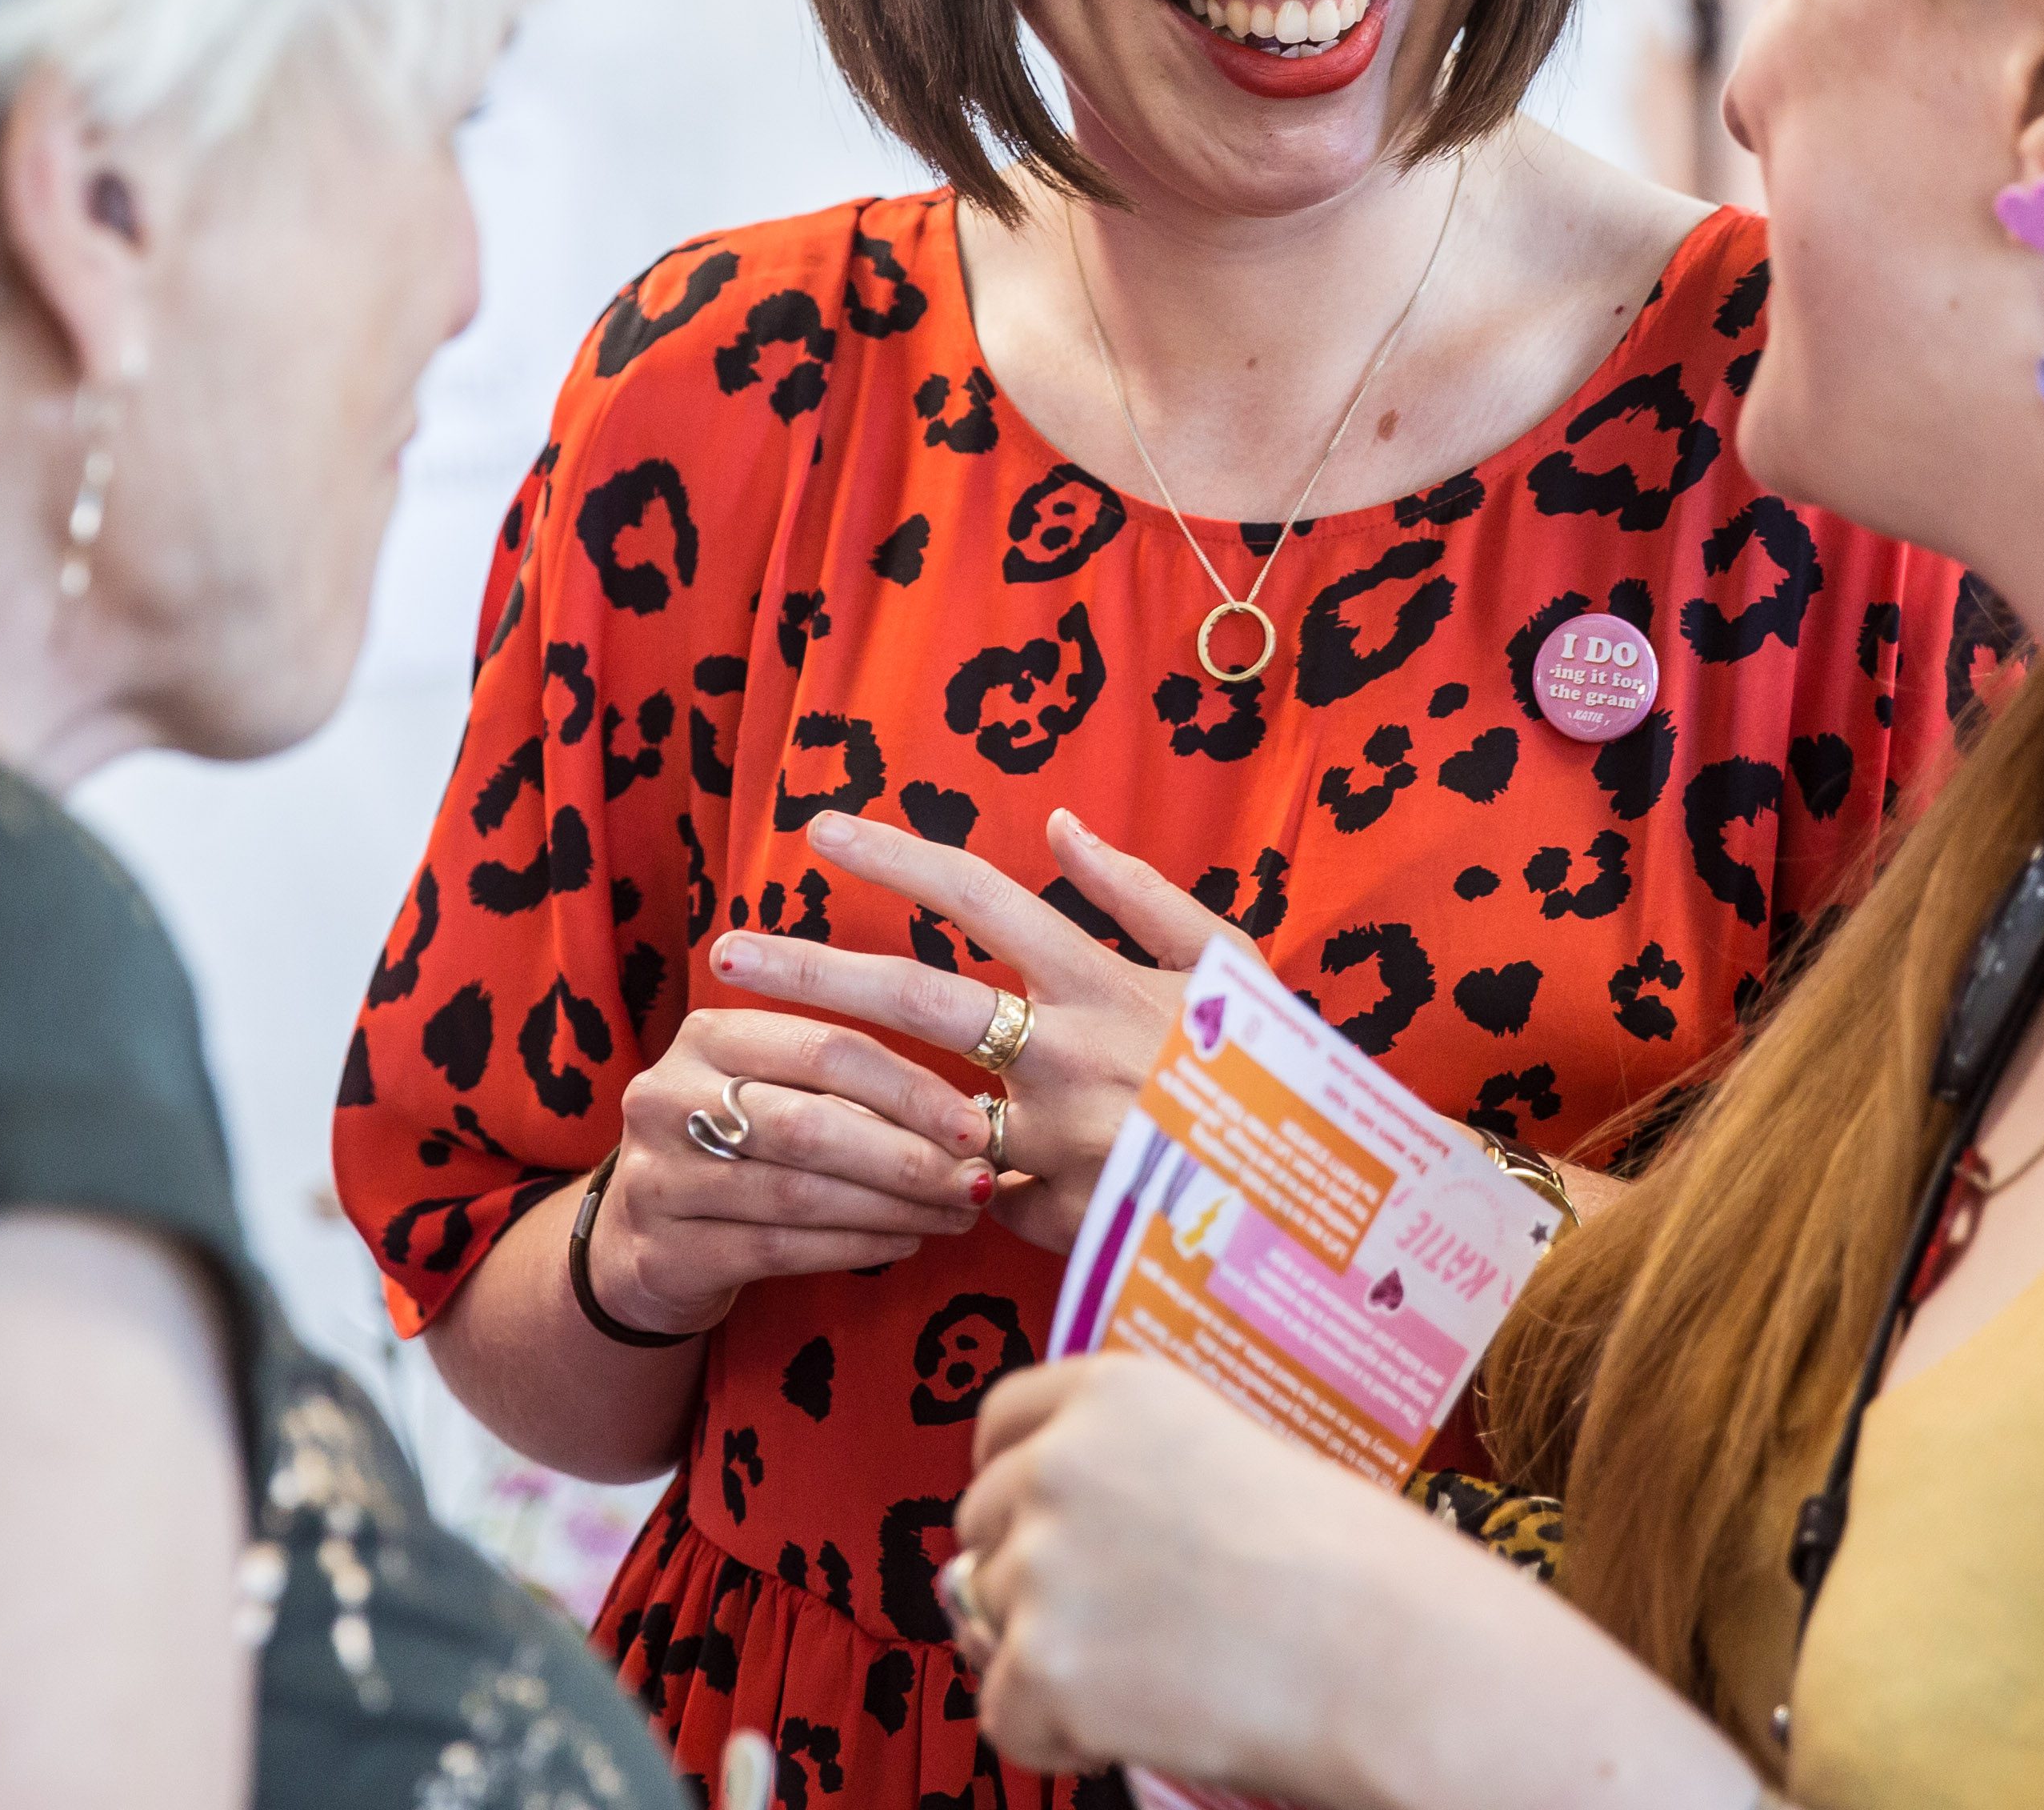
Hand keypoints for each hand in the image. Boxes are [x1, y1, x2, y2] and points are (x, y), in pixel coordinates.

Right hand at [586, 1006, 999, 1336]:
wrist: (642, 1238)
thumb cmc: (741, 1147)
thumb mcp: (773, 1089)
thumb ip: (846, 1084)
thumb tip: (971, 1113)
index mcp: (708, 1035)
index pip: (825, 1048)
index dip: (910, 1088)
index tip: (977, 1123)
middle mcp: (667, 1096)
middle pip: (811, 1124)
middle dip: (908, 1155)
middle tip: (978, 1178)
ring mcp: (655, 1178)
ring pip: (799, 1193)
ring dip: (894, 1207)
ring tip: (958, 1212)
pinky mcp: (662, 1251)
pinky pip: (778, 1250)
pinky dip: (855, 1246)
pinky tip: (907, 1240)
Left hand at [717, 808, 1222, 1252]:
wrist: (1314, 1204)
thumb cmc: (1272, 1069)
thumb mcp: (1226, 964)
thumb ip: (1139, 894)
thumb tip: (1057, 827)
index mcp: (1103, 981)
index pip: (979, 898)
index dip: (894, 857)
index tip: (819, 830)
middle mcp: (1066, 1054)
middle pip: (912, 997)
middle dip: (811, 969)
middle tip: (728, 951)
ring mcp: (1052, 1140)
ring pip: (915, 1106)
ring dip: (831, 1082)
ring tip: (751, 1063)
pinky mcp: (1051, 1216)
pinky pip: (969, 1192)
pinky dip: (938, 1177)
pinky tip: (882, 1169)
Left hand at [950, 1354, 1423, 1788]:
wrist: (1383, 1651)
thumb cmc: (1342, 1565)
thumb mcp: (1224, 1458)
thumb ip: (1126, 1474)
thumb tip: (1028, 1550)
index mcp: (1112, 1393)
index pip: (1003, 1422)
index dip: (1017, 1477)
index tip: (1041, 1518)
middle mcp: (1060, 1463)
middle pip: (983, 1523)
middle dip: (1031, 1573)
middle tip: (1126, 1617)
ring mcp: (1042, 1564)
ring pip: (989, 1621)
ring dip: (1049, 1656)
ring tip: (1156, 1670)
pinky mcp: (1041, 1665)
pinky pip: (1004, 1714)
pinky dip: (1057, 1734)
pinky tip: (1138, 1721)